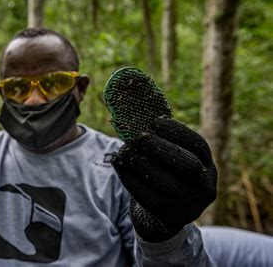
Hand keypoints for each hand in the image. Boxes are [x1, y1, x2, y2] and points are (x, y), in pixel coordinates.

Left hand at [111, 118, 216, 241]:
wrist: (168, 213)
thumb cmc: (169, 175)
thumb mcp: (176, 159)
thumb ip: (165, 139)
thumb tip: (140, 114)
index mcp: (208, 166)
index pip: (198, 145)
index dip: (177, 131)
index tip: (155, 121)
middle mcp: (204, 186)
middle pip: (186, 165)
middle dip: (160, 147)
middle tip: (138, 137)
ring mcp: (187, 203)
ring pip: (164, 181)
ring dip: (140, 162)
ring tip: (124, 150)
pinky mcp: (166, 215)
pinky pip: (145, 195)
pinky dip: (129, 176)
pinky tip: (119, 164)